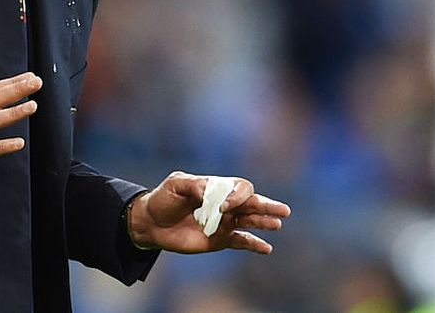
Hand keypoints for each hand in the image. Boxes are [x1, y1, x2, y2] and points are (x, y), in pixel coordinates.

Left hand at [127, 171, 290, 253]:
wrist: (151, 222)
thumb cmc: (163, 198)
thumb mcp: (175, 185)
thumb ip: (194, 186)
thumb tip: (213, 195)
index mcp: (217, 187)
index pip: (239, 188)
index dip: (236, 197)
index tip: (223, 207)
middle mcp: (225, 204)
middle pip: (251, 203)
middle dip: (266, 206)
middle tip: (283, 210)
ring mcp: (224, 223)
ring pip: (249, 222)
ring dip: (263, 223)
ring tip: (277, 224)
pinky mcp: (220, 240)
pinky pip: (241, 241)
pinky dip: (254, 244)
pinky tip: (266, 248)